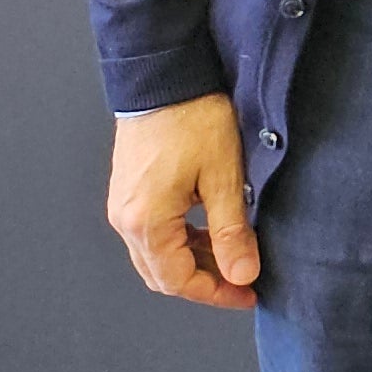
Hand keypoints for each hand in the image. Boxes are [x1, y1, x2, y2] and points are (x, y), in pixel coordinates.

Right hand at [107, 96, 258, 309]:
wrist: (165, 78)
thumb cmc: (194, 119)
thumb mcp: (223, 177)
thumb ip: (231, 232)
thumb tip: (242, 275)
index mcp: (145, 221)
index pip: (178, 280)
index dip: (215, 293)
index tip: (248, 293)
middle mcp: (125, 219)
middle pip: (162, 273)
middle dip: (204, 282)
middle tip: (243, 280)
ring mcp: (123, 205)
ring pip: (156, 255)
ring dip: (193, 261)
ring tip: (233, 254)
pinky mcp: (129, 192)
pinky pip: (152, 233)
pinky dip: (181, 241)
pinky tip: (210, 231)